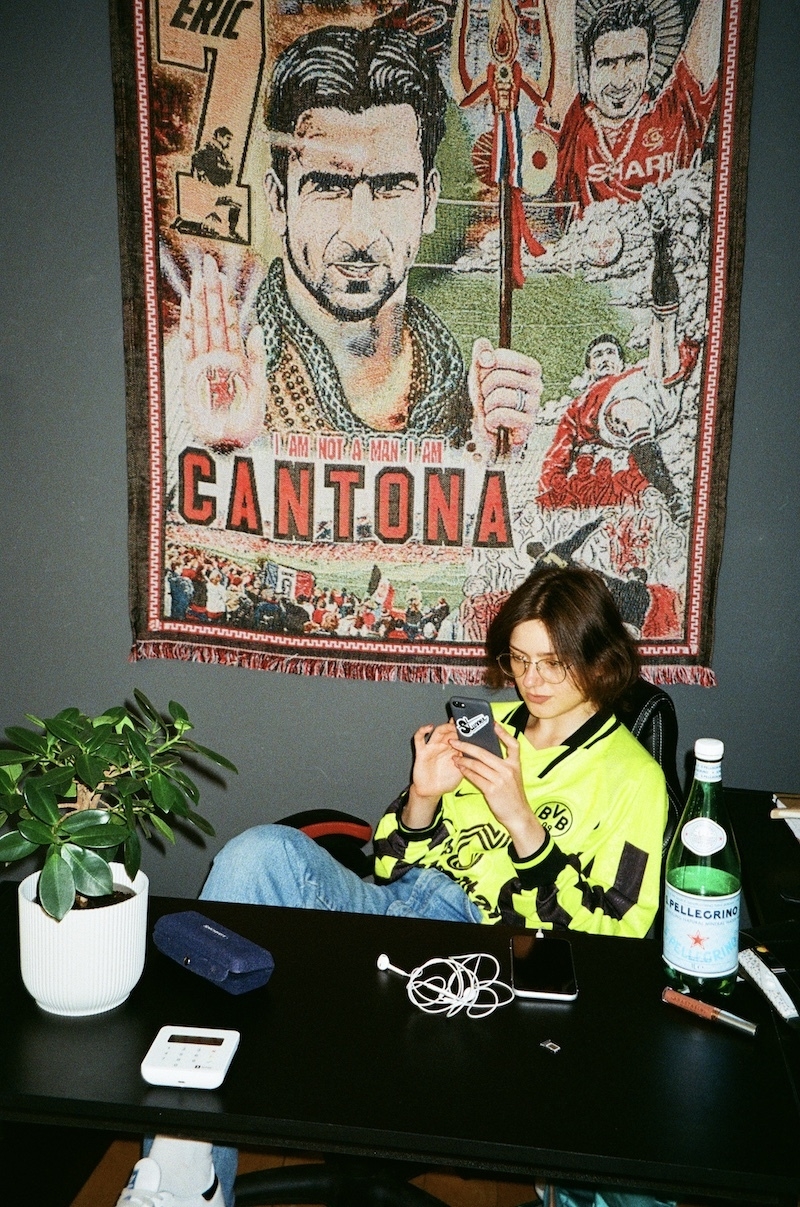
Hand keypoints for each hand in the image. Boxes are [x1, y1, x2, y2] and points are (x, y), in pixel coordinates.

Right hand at [180, 254, 265, 450]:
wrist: (230, 445)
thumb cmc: (246, 422)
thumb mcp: (260, 389)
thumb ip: (258, 358)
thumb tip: (258, 327)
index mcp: (236, 358)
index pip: (230, 321)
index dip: (226, 298)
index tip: (223, 276)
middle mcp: (219, 357)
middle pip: (214, 317)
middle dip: (211, 290)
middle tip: (208, 263)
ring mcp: (204, 364)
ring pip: (201, 327)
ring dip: (199, 302)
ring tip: (198, 279)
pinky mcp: (191, 376)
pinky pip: (188, 347)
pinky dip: (187, 328)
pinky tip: (187, 309)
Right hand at [405, 721, 462, 827]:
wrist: (431, 792)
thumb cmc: (445, 782)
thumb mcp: (461, 771)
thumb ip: (466, 761)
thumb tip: (475, 752)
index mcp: (453, 750)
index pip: (459, 735)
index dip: (465, 730)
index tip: (472, 725)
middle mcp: (443, 746)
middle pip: (450, 730)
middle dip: (456, 727)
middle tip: (462, 724)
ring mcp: (432, 747)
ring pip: (438, 731)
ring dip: (445, 727)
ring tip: (451, 726)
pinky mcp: (422, 751)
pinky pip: (419, 739)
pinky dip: (422, 731)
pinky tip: (429, 728)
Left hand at [450, 725, 545, 858]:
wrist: (518, 815)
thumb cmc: (513, 796)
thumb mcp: (513, 777)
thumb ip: (502, 766)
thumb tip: (484, 753)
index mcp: (515, 765)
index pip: (513, 744)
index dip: (503, 733)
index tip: (493, 724)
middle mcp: (508, 770)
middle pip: (484, 753)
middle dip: (466, 746)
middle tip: (454, 741)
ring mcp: (500, 780)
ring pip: (477, 765)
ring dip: (463, 760)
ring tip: (454, 756)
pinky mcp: (492, 790)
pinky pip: (475, 777)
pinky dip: (465, 771)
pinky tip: (460, 768)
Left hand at [468, 338, 542, 451]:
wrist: (489, 431)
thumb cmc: (488, 402)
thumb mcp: (481, 377)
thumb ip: (481, 357)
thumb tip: (482, 344)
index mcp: (529, 369)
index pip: (502, 357)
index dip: (487, 367)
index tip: (486, 377)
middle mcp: (537, 385)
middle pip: (499, 377)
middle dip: (485, 390)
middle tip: (488, 398)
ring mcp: (534, 405)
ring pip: (500, 396)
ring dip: (487, 407)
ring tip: (492, 412)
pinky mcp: (529, 425)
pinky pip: (503, 415)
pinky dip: (491, 421)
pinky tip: (495, 425)